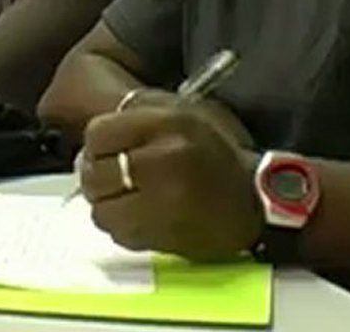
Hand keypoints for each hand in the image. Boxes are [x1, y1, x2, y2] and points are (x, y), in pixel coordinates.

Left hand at [79, 105, 261, 261]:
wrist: (257, 197)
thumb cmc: (215, 152)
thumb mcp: (180, 113)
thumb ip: (135, 116)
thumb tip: (92, 142)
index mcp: (169, 126)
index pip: (98, 134)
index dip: (98, 144)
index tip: (107, 150)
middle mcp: (164, 163)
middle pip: (96, 174)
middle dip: (98, 176)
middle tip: (112, 177)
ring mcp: (164, 204)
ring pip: (102, 211)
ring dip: (108, 205)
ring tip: (127, 198)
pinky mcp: (166, 237)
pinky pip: (120, 235)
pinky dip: (124, 227)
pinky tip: (143, 215)